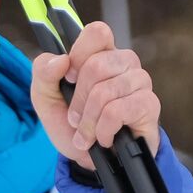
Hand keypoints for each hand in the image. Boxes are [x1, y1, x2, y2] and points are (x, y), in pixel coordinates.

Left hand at [31, 21, 160, 170]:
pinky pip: (118, 111)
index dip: (78, 54)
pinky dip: (102, 130)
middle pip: (96, 65)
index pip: (97, 32)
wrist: (89, 160)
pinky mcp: (149, 105)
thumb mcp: (45, 99)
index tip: (68, 79)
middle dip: (77, 100)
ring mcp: (140, 83)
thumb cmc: (71, 124)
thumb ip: (43, 74)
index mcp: (100, 54)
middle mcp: (124, 63)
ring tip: (86, 134)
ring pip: (105, 92)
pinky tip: (104, 138)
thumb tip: (60, 60)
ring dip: (88, 121)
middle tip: (75, 118)